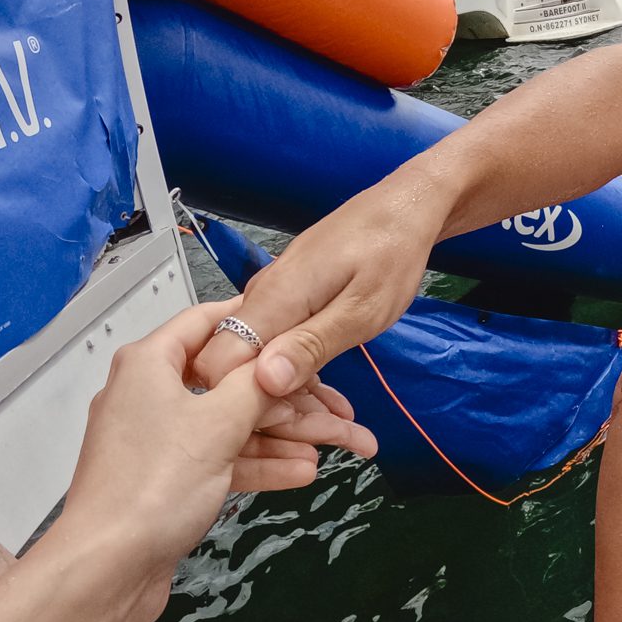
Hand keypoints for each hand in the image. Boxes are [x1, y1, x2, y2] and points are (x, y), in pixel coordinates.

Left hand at [59, 303, 376, 621]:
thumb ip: (258, 382)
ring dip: (285, 435)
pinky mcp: (170, 478)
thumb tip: (281, 357)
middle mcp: (152, 394)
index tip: (304, 324)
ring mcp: (161, 439)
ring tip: (338, 443)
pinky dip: (261, 463)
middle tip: (337, 405)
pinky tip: (304, 471)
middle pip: (233, 380)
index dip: (261, 319)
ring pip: (235, 424)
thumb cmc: (152, 486)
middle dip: (291, 397)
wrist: (108, 571)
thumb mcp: (219, 422)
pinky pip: (224, 458)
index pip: (210, 319)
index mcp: (150, 364)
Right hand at [189, 185, 440, 397]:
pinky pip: (270, 335)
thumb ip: (313, 345)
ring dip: (282, 381)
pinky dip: (291, 358)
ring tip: (329, 403)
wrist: (406, 206)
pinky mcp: (284, 293)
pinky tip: (321, 371)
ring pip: (251, 351)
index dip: (242, 398)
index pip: (215, 362)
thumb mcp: (364, 310)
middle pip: (230, 361)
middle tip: (318, 415)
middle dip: (264, 396)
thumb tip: (265, 380)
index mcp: (274, 296)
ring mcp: (271, 292)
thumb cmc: (393, 251)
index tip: (286, 415)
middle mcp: (261, 293)